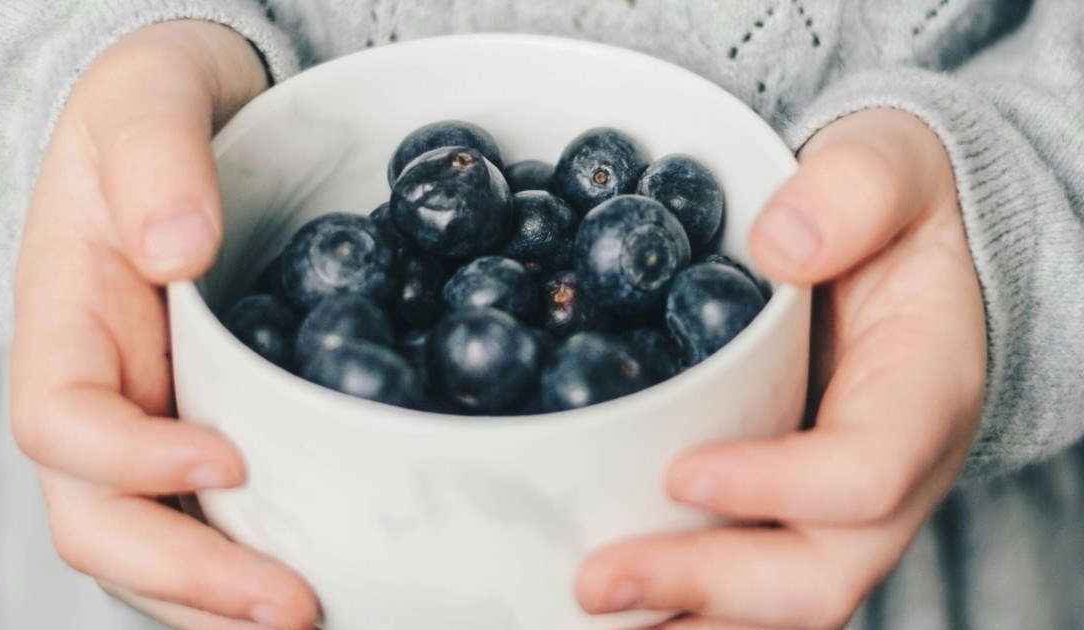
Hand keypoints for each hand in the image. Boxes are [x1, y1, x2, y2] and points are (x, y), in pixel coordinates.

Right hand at [10, 21, 317, 628]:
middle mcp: (102, 392)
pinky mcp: (207, 426)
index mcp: (66, 322)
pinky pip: (212, 518)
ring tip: (314, 619)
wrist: (188, 123)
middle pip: (101, 522)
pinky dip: (249, 565)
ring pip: (153, 544)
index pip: (63, 424)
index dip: (130, 462)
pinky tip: (326, 579)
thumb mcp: (147, 96)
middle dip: (187, 578)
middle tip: (292, 606)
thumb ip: (153, 159)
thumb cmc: (155, 106)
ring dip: (219, 602)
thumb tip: (184, 251)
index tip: (229, 461)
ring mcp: (151, 420)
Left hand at [575, 109, 986, 628]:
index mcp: (919, 395)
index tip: (680, 473)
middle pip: (818, 575)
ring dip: (682, 621)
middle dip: (708, 589)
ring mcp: (831, 509)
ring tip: (586, 614)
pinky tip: (602, 606)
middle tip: (596, 582)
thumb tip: (779, 244)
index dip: (780, 485)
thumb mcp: (886, 166)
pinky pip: (740, 587)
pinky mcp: (781, 512)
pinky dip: (676, 607)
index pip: (867, 472)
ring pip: (776, 606)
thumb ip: (852, 189)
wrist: (887, 245)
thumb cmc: (888, 207)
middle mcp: (884, 478)